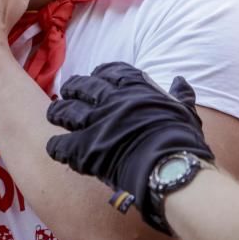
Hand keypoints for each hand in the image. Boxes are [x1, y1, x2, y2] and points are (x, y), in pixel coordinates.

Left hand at [46, 62, 213, 233]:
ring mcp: (94, 123)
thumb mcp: (184, 112)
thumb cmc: (181, 140)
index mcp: (134, 88)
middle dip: (73, 88)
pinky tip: (55, 147)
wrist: (170, 168)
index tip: (96, 77)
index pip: (110, 71)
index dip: (100, 74)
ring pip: (65, 111)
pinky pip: (60, 144)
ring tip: (54, 114)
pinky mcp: (84, 148)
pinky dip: (56, 146)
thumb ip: (180, 95)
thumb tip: (180, 81)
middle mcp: (110, 100)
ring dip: (58, 112)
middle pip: (81, 87)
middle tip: (68, 92)